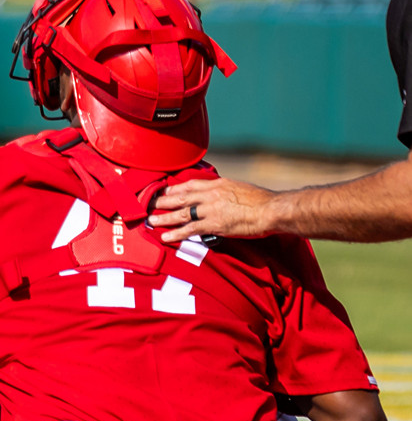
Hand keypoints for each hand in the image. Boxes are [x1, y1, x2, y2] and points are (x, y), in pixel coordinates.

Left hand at [148, 177, 280, 242]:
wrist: (272, 210)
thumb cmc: (262, 200)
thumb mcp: (240, 187)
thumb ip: (226, 190)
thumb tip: (220, 194)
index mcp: (217, 184)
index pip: (189, 184)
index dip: (174, 188)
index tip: (164, 191)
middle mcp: (210, 194)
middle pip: (180, 196)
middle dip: (162, 200)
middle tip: (147, 204)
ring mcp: (210, 210)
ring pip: (180, 213)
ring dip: (163, 217)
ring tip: (150, 221)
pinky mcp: (214, 225)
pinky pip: (190, 229)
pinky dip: (176, 234)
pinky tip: (165, 237)